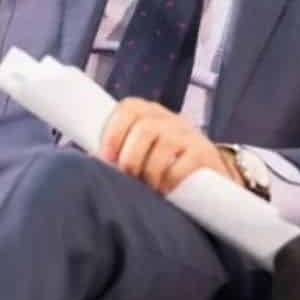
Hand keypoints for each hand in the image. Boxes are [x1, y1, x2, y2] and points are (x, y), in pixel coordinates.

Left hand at [98, 97, 242, 195]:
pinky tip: (165, 191)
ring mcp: (190, 134)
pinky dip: (169, 179)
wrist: (210, 178)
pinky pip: (183, 164)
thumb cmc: (165, 165)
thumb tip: (89, 162)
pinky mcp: (205, 154)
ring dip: (149, 171)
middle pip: (145, 128)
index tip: (105, 156)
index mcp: (150, 114)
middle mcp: (171, 119)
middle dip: (130, 157)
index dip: (114, 130)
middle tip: (128, 177)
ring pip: (164, 144)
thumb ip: (119, 152)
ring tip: (148, 188)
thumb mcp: (143, 151)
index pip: (129, 108)